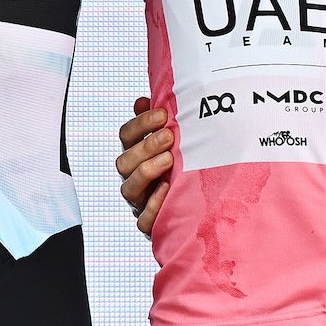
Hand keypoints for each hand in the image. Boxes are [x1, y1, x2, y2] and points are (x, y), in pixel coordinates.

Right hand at [116, 96, 173, 236]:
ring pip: (128, 189)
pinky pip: (144, 220)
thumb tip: (143, 101)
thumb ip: (160, 123)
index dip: (140, 124)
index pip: (126, 136)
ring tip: (169, 160)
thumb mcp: (177, 143)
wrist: (201, 207)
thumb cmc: (186, 166)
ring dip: (146, 171)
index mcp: (137, 154)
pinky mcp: (150, 224)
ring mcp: (140, 202)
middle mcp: (133, 178)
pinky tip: (167, 189)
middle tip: (169, 136)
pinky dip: (153, 205)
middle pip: (123, 162)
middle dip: (145, 146)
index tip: (162, 114)